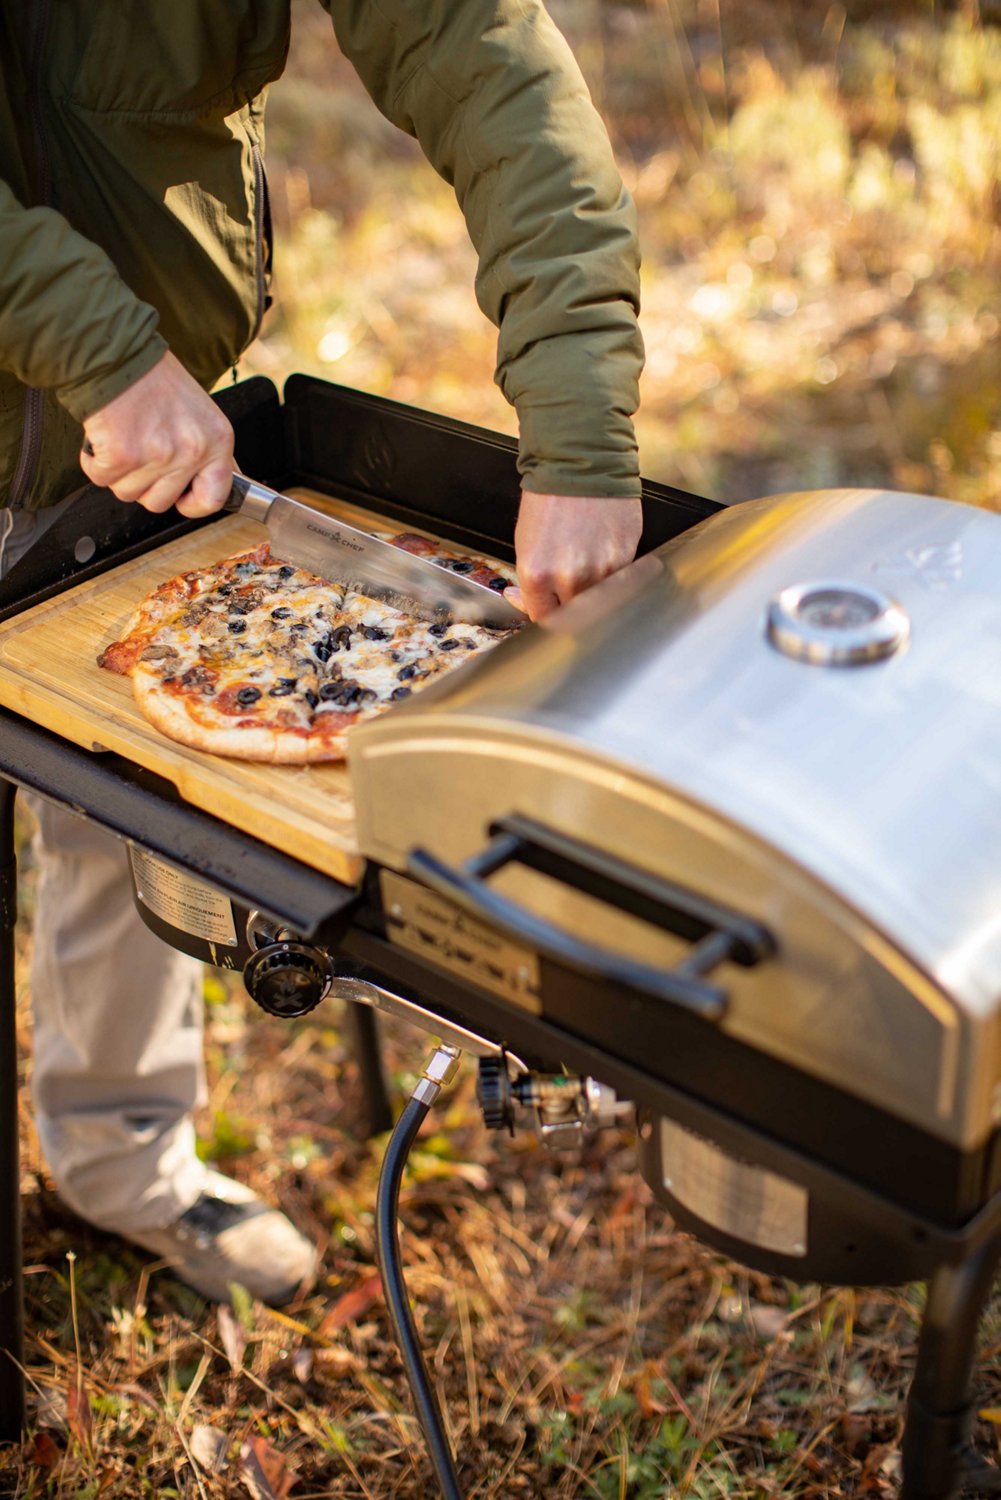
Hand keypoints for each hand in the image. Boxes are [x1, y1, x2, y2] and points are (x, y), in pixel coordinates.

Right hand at [81, 351, 234, 517]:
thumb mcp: (198, 413)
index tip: (179, 496)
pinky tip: (104, 437)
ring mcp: (158, 455)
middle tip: (140, 450)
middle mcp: (191, 451)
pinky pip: (101, 478)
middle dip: (144, 483)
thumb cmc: (154, 378)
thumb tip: (218, 483)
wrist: (117, 352)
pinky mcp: (123, 455)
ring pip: (129, 493)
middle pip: (160, 502)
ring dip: (119, 472)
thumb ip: (205, 450)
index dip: (191, 502)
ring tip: (124, 437)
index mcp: (217, 441)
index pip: (212, 499)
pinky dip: (95, 461)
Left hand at [508, 491, 642, 619]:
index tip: (547, 608)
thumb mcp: (526, 543)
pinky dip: (611, 577)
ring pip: (598, 605)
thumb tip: (529, 603)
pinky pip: (618, 585)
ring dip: (591, 592)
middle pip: (571, 618)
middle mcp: (569, 578)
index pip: (542, 618)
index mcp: (537, 574)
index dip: (545, 614)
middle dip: (568, 606)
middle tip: (566, 587)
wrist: (583, 465)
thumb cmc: (550, 498)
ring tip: (585, 563)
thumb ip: (533, 582)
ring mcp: (600, 571)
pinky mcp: (625, 560)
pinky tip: (601, 553)